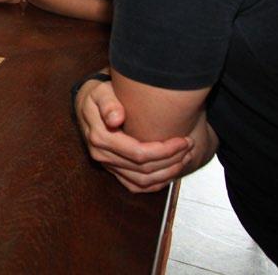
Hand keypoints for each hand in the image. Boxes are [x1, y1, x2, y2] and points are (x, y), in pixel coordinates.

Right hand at [75, 79, 193, 192]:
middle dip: (171, 160)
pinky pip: (135, 185)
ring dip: (167, 173)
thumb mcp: (102, 92)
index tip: (183, 140)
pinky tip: (171, 171)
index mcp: (101, 138)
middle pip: (143, 169)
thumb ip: (109, 104)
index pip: (138, 153)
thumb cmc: (99, 95)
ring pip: (141, 181)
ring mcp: (107, 165)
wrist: (88, 104)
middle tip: (190, 146)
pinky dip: (156, 183)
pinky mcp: (112, 170)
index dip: (165, 151)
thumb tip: (115, 119)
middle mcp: (102, 155)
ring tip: (185, 157)